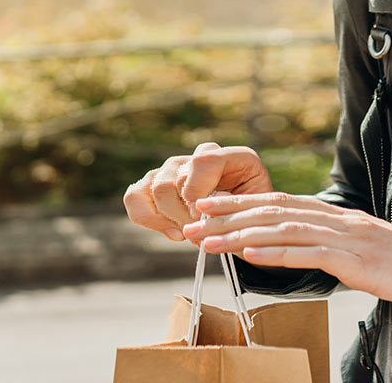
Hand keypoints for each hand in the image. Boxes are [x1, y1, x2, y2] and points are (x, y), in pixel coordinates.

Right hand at [123, 142, 272, 240]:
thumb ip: (234, 209)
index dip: (198, 191)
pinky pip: (134, 196)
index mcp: (232, 157)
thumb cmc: (252, 219)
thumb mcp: (256, 214)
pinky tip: (173, 232)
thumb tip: (202, 213)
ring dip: (170, 219)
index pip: (203, 160)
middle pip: (175, 179)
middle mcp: (198, 157)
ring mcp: (174, 169)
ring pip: (156, 188)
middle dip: (184, 215)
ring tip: (189, 234)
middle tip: (199, 234)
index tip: (203, 216)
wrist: (246, 225)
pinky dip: (148, 218)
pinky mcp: (154, 184)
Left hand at [184, 192, 391, 307]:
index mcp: (336, 217)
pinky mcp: (356, 260)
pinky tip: (249, 254)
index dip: (240, 204)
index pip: (279, 203)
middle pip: (273, 210)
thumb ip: (332, 247)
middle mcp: (336, 220)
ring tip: (206, 240)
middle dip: (228, 215)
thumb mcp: (362, 253)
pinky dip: (276, 252)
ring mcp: (346, 238)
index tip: (206, 208)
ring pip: (284, 229)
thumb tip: (300, 251)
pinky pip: (309, 253)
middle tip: (190, 219)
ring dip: (240, 234)